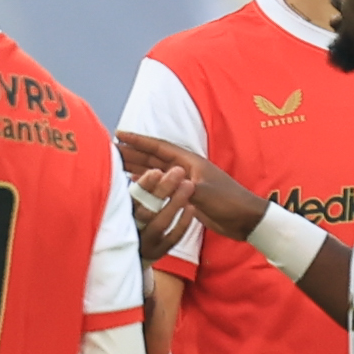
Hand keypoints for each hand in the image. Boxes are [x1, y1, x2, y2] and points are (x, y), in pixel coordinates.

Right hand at [114, 132, 272, 244]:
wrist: (244, 219)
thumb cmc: (229, 202)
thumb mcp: (204, 193)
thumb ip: (182, 185)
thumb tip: (159, 180)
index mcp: (189, 163)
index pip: (158, 148)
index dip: (138, 141)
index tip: (119, 135)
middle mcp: (185, 169)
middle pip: (153, 158)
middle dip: (132, 153)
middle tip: (109, 150)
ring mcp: (184, 182)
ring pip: (155, 171)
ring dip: (136, 167)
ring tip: (115, 164)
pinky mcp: (184, 195)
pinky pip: (159, 186)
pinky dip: (146, 184)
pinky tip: (134, 184)